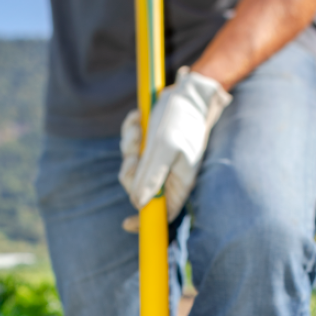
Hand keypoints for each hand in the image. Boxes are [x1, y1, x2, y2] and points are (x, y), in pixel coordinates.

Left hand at [119, 67, 231, 223]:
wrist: (189, 90)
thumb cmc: (182, 118)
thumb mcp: (165, 147)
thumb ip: (152, 176)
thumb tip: (138, 204)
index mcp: (178, 183)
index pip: (162, 213)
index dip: (144, 220)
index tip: (126, 224)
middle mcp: (167, 175)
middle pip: (138, 189)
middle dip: (131, 171)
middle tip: (134, 153)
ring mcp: (156, 161)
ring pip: (131, 166)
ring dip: (129, 146)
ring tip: (138, 127)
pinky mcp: (148, 145)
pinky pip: (130, 146)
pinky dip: (129, 131)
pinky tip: (137, 118)